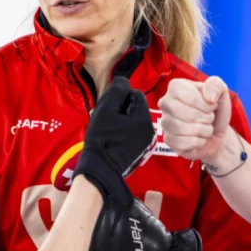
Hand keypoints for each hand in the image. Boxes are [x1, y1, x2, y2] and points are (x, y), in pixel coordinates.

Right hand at [74, 76, 154, 207]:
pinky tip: (112, 138)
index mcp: (144, 119)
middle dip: (121, 108)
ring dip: (121, 120)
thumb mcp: (106, 109)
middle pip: (136, 108)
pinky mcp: (140, 152)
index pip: (137, 95)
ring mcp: (146, 142)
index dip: (121, 96)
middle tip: (106, 118)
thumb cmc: (102, 137)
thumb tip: (124, 81)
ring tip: (108, 128)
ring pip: (134, 121)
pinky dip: (123, 132)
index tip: (108, 107)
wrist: (100, 169)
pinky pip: (133, 133)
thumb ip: (117, 91)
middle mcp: (150, 130)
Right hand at [159, 76, 231, 161]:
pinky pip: (185, 144)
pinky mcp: (168, 140)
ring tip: (205, 127)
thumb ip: (216, 85)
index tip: (211, 106)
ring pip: (188, 130)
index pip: (191, 98)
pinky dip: (199, 142)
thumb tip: (209, 97)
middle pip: (190, 114)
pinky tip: (199, 138)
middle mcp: (166, 103)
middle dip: (207, 118)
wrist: (215, 132)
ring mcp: (165, 122)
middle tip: (209, 118)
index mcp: (176, 87)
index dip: (207, 105)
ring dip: (204, 131)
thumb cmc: (215, 110)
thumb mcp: (221, 92)